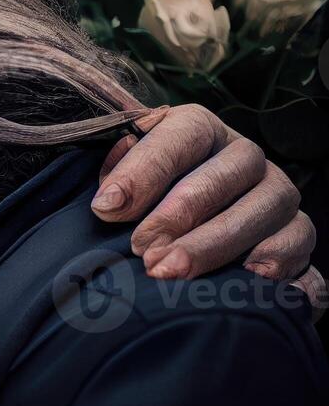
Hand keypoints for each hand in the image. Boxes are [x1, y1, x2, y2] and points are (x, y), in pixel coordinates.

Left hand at [92, 104, 322, 313]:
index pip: (182, 134)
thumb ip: (117, 182)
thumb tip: (108, 204)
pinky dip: (271, 257)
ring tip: (170, 271)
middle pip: (221, 176)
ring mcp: (276, 188)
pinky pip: (296, 237)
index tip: (106, 208)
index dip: (144, 170)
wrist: (200, 231)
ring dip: (212, 245)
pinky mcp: (299, 226)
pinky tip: (237, 276)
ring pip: (259, 208)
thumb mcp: (125, 180)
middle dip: (177, 216)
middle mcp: (243, 154)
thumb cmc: (150, 199)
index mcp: (199, 128)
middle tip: (142, 250)